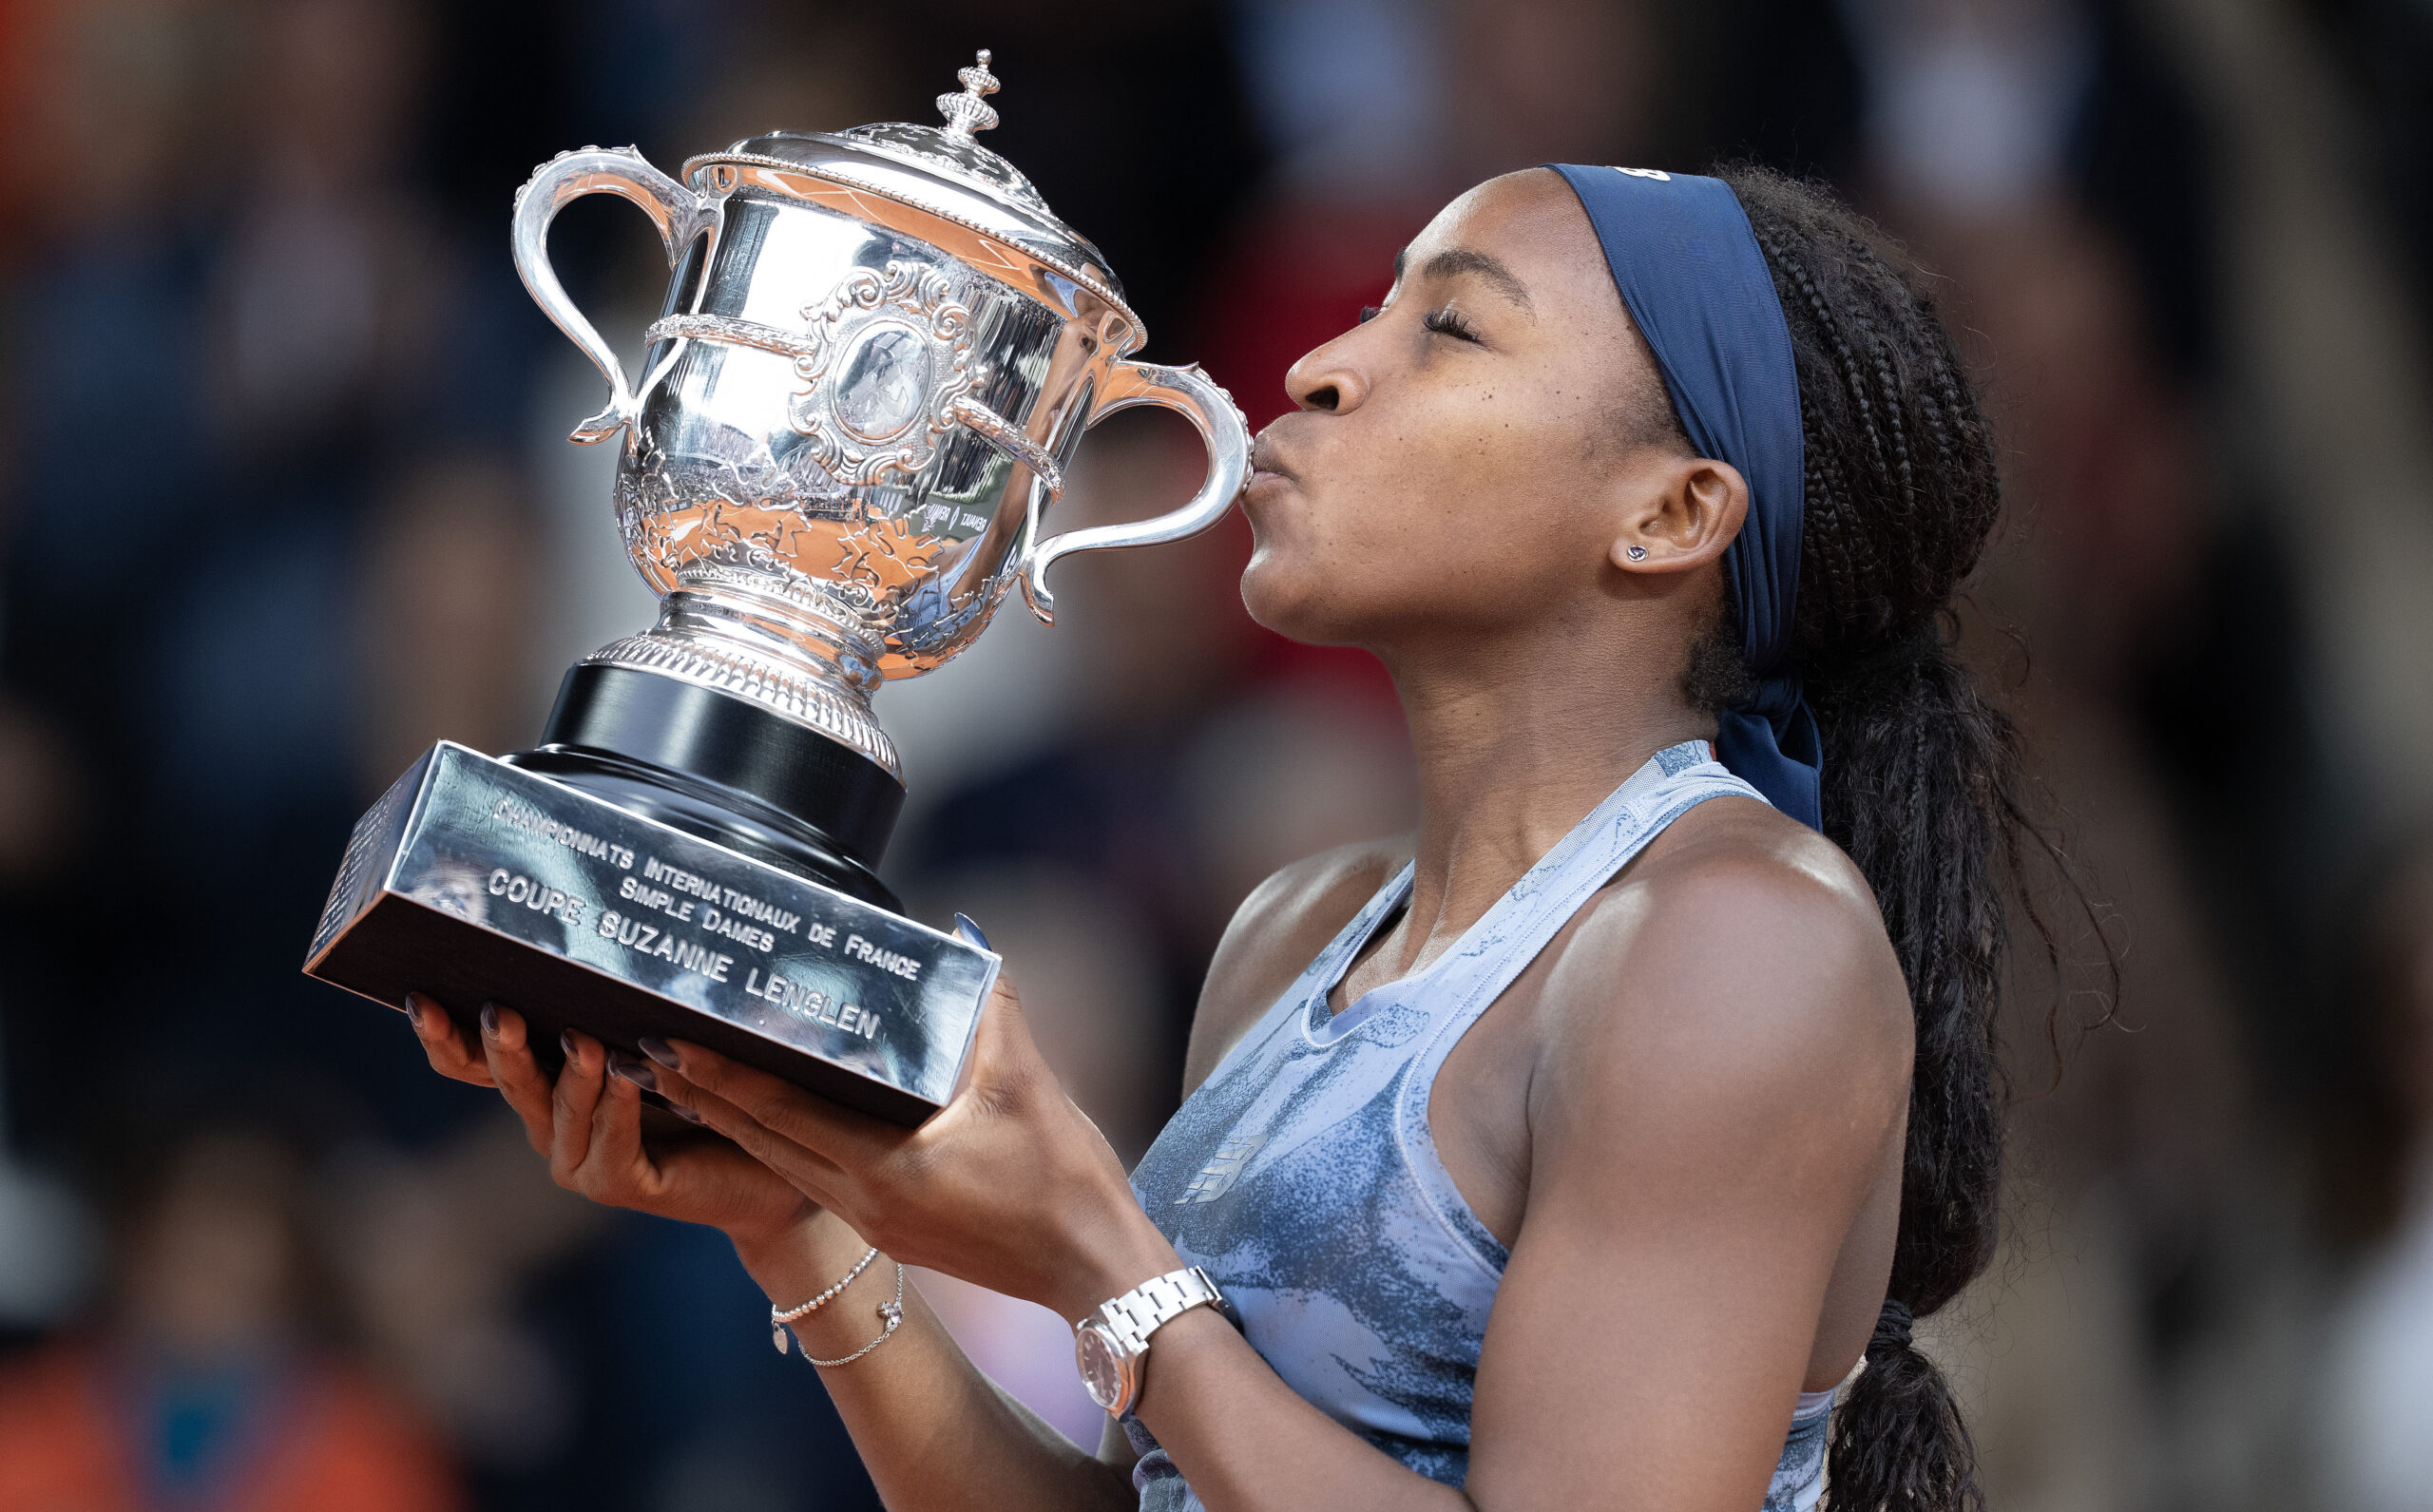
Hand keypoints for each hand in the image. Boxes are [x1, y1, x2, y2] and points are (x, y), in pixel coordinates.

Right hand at [404, 994, 816, 1246]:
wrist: (766, 1160)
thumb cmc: (703, 1082)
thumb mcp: (648, 1031)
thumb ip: (613, 1001)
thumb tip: (584, 927)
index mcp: (544, 1083)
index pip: (474, 1062)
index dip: (444, 1036)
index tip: (420, 996)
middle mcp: (550, 1124)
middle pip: (506, 1083)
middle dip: (500, 1047)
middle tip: (501, 1012)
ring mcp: (578, 1160)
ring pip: (559, 1111)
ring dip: (571, 1075)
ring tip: (584, 1040)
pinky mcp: (620, 1183)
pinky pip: (612, 1143)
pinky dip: (619, 1109)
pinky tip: (629, 1078)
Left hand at [642, 966, 1180, 1322]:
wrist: (1092, 1268)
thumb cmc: (1064, 1183)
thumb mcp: (1028, 1085)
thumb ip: (991, 1008)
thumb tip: (964, 939)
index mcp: (884, 1169)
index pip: (783, 1112)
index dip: (725, 1075)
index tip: (677, 1039)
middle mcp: (863, 1202)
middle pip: (766, 1141)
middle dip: (709, 1095)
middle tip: (657, 1049)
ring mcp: (875, 1222)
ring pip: (785, 1162)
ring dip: (738, 1122)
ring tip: (690, 1080)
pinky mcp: (893, 1229)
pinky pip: (815, 1177)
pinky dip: (782, 1142)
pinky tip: (773, 1119)